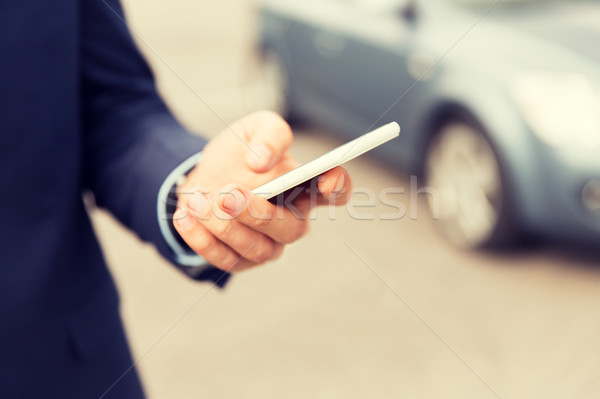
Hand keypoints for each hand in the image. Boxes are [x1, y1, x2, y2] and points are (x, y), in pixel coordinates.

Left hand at [172, 111, 351, 272]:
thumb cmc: (237, 155)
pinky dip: (202, 239)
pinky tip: (185, 215)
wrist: (202, 176)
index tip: (325, 178)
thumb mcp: (254, 128)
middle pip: (292, 228)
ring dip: (225, 226)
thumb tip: (262, 162)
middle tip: (228, 193)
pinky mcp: (240, 260)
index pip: (336, 192)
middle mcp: (292, 220)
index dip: (338, 187)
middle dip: (259, 214)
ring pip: (258, 248)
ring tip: (197, 198)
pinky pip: (225, 259)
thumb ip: (269, 135)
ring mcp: (268, 244)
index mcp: (305, 187)